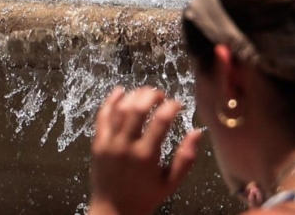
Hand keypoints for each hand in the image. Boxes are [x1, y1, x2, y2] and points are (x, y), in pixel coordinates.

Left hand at [88, 87, 201, 214]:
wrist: (113, 210)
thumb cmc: (145, 196)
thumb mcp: (170, 183)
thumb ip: (185, 158)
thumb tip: (197, 132)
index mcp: (146, 156)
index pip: (160, 121)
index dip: (171, 106)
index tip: (178, 103)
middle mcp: (126, 146)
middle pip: (137, 109)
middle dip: (151, 96)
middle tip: (160, 94)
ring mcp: (109, 143)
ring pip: (119, 109)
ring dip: (133, 95)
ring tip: (144, 92)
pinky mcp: (97, 143)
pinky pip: (102, 116)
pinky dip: (110, 101)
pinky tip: (120, 92)